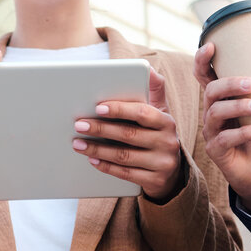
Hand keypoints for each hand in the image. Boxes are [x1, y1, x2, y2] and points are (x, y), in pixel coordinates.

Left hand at [71, 69, 183, 200]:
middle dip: (101, 129)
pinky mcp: (155, 181)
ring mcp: (162, 163)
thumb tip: (147, 69)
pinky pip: (126, 174)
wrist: (172, 172)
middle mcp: (168, 142)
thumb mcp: (160, 113)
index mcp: (166, 122)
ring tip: (78, 143)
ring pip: (124, 156)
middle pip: (129, 134)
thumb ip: (154, 91)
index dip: (119, 109)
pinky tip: (91, 160)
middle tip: (79, 125)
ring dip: (97, 149)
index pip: (141, 112)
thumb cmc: (156, 135)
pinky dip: (106, 166)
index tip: (98, 107)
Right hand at [194, 43, 250, 215]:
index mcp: (222, 98)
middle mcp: (211, 112)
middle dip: (229, 84)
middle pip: (211, 92)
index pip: (204, 76)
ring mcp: (212, 132)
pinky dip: (246, 132)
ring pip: (216, 113)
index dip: (202, 60)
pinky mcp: (216, 150)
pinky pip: (226, 139)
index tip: (211, 46)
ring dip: (238, 107)